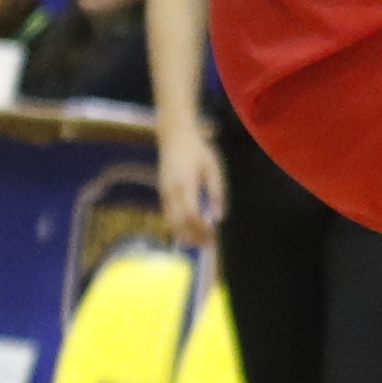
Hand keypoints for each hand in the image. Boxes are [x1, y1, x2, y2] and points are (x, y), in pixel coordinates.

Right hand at [157, 117, 224, 244]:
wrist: (175, 137)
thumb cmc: (198, 151)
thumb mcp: (213, 168)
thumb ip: (217, 193)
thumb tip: (219, 218)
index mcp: (185, 184)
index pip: (192, 215)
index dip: (202, 229)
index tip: (214, 235)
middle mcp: (171, 191)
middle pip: (179, 223)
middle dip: (194, 237)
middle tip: (209, 245)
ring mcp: (164, 193)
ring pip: (171, 222)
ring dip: (185, 235)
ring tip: (201, 242)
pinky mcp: (162, 193)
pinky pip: (168, 216)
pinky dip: (179, 227)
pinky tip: (191, 231)